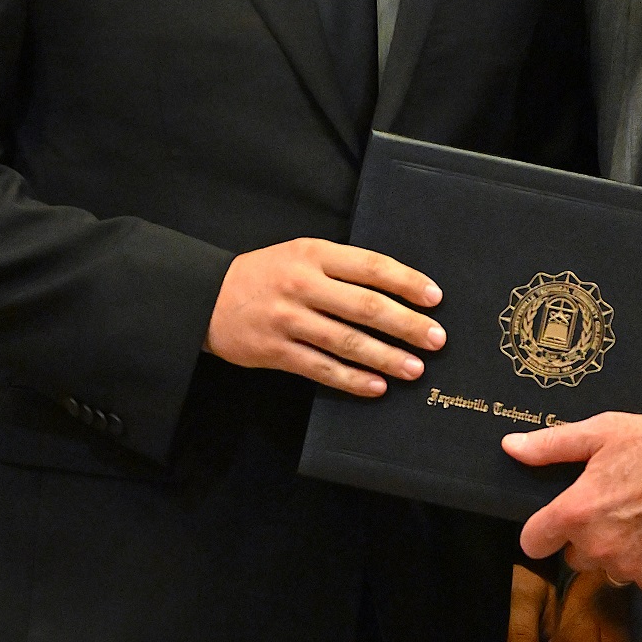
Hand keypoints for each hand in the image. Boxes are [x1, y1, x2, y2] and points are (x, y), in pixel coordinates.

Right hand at [204, 240, 442, 395]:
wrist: (205, 296)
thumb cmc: (266, 274)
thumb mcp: (300, 254)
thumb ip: (340, 268)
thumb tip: (395, 291)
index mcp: (313, 254)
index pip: (370, 267)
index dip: (406, 282)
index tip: (434, 297)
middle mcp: (302, 285)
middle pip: (365, 307)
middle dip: (407, 325)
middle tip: (436, 339)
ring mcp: (288, 320)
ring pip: (347, 342)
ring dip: (386, 357)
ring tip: (414, 369)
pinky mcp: (275, 351)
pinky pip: (321, 368)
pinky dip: (352, 380)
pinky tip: (376, 386)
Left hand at [507, 412, 641, 592]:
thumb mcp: (600, 432)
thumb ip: (550, 445)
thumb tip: (510, 447)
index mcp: (575, 512)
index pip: (533, 542)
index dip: (542, 530)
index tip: (556, 521)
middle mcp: (597, 547)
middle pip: (574, 555)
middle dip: (588, 536)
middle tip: (615, 507)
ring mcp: (629, 567)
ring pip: (608, 568)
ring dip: (618, 552)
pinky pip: (641, 578)